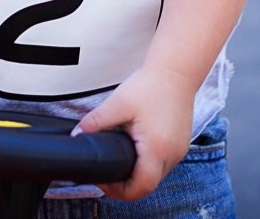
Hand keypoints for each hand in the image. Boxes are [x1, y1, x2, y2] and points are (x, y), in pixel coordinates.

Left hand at [74, 66, 194, 200]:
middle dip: (127, 184)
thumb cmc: (151, 85)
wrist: (176, 70)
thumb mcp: (118, 103)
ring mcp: (179, 149)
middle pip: (149, 184)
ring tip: (120, 159)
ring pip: (157, 175)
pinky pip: (164, 163)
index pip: (141, 187)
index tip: (105, 181)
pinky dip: (149, 163)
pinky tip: (136, 150)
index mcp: (157, 147)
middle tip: (108, 173)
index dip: (120, 191)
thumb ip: (96, 122)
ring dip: (139, 173)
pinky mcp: (181, 143)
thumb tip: (78, 135)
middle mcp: (172, 153)